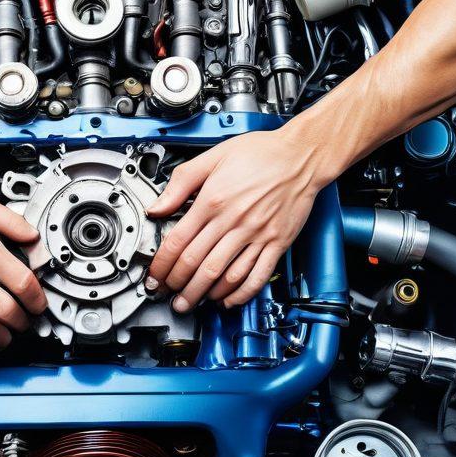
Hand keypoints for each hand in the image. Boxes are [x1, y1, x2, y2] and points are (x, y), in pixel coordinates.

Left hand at [146, 128, 328, 311]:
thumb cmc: (261, 154)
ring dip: (204, 294)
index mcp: (213, 200)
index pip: (178, 241)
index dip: (162, 265)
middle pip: (198, 263)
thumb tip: (157, 207)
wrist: (301, 156)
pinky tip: (228, 300)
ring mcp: (256, 235)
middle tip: (167, 294)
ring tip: (190, 303)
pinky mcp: (277, 243)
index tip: (154, 276)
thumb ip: (180, 183)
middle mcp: (234, 220)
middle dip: (177, 285)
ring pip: (224, 274)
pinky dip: (240, 293)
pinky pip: (256, 275)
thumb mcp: (212, 157)